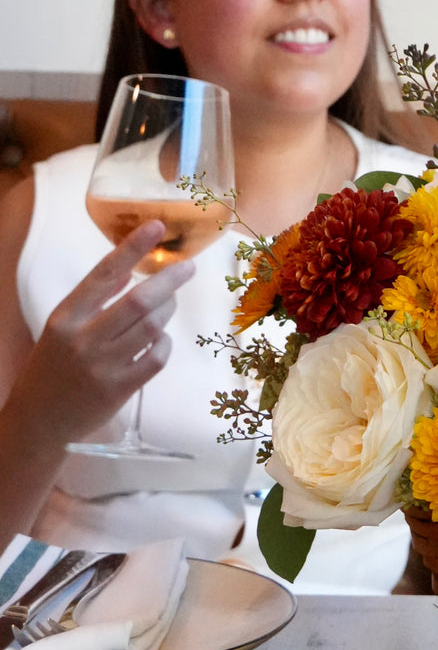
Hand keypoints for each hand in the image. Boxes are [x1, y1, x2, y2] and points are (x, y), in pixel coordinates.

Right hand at [15, 222, 194, 450]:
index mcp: (65, 318)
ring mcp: (102, 367)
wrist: (39, 422)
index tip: (156, 227)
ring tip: (169, 305)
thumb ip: (92, 301)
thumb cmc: (52, 369)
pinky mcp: (119, 390)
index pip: (103, 274)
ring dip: (169, 311)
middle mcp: (82, 340)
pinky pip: (156, 359)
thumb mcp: (61, 329)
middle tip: (187, 268)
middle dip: (170, 280)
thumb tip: (128, 269)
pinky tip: (160, 341)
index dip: (132, 248)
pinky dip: (165, 344)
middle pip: (139, 301)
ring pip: (152, 328)